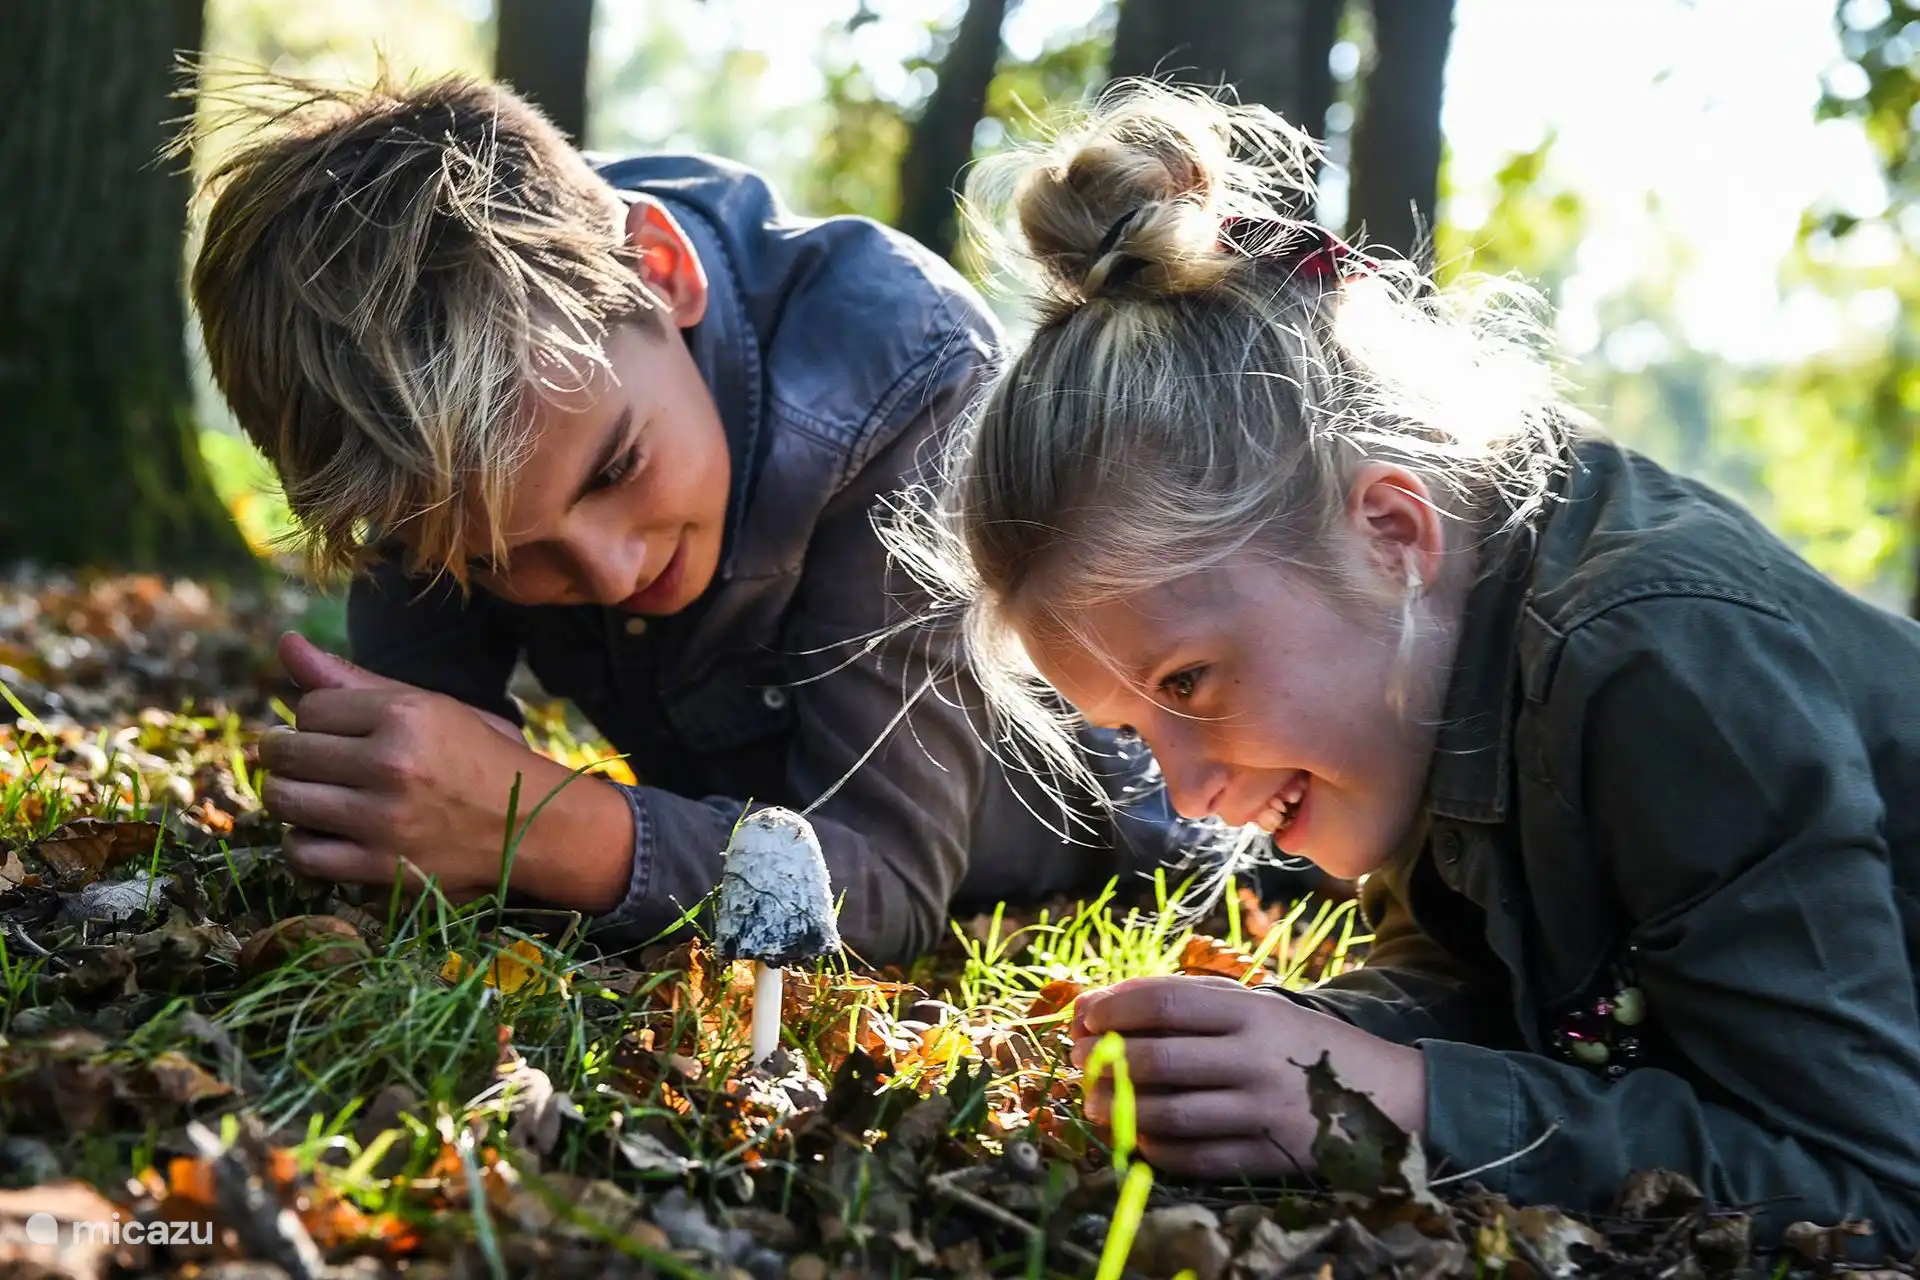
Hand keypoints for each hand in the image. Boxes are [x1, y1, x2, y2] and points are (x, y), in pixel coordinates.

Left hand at [257, 633, 635, 909]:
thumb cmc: (478, 757)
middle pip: (287, 753)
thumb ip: (353, 679)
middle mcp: (391, 764)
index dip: (315, 719)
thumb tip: (285, 642)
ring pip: (285, 801)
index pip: (309, 708)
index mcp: (405, 715)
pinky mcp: (381, 867)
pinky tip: (322, 831)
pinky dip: (301, 843)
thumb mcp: (428, 707)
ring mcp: (384, 820)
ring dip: (289, 797)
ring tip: (313, 794)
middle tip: (310, 762)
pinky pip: (302, 853)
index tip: (335, 731)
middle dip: (287, 754)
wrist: (535, 826)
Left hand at [1069, 975, 1426, 1178]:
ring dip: (1119, 1110)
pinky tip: (1137, 1136)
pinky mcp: (1270, 1156)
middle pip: (1156, 1060)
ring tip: (1094, 1103)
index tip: (1083, 1016)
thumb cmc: (1297, 1043)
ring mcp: (1264, 1110)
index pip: (1163, 1002)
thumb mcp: (1255, 1005)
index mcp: (1251, 1009)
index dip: (1111, 1008)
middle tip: (1078, 1064)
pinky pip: (1196, 1157)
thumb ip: (1187, 1002)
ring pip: (1170, 1113)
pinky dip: (1155, 1148)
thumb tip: (1099, 1007)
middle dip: (1102, 1063)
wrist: (1385, 1094)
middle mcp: (1256, 1057)